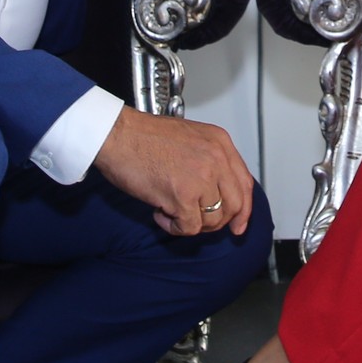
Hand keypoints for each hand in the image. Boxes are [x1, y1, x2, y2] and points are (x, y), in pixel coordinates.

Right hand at [92, 106, 253, 235]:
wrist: (117, 135)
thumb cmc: (143, 136)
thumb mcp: (189, 138)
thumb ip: (208, 160)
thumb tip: (216, 191)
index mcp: (220, 143)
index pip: (244, 183)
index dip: (244, 209)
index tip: (238, 224)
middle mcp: (216, 159)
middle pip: (234, 205)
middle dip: (218, 222)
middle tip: (199, 224)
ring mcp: (201, 178)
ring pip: (212, 220)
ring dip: (191, 222)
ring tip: (170, 210)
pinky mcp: (183, 196)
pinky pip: (189, 227)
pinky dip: (173, 227)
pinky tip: (160, 212)